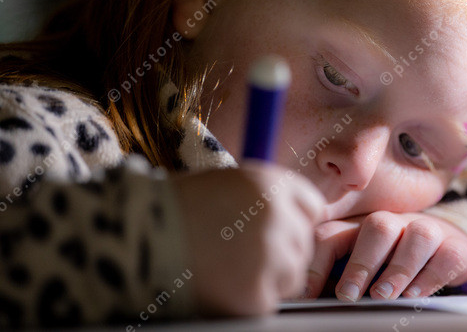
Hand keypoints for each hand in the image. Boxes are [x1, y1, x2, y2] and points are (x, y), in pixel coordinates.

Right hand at [172, 162, 324, 315]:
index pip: (313, 205)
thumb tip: (294, 216)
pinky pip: (270, 301)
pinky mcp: (256, 296)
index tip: (283, 228)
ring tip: (230, 267)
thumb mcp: (226, 184)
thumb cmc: (174, 209)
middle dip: (283, 250)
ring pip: (293, 275)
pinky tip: (222, 284)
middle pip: (305, 243)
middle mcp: (278, 217)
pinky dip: (250, 299)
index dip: (297, 218)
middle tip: (244, 252)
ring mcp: (270, 257)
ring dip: (270, 276)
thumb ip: (264, 198)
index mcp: (270, 184)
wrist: (132, 240)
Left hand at [306, 211, 466, 300]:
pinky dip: (429, 276)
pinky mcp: (454, 246)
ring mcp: (426, 230)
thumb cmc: (395, 261)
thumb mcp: (365, 266)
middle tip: (348, 294)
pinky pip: (445, 255)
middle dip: (361, 262)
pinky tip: (415, 295)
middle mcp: (394, 223)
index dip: (316, 263)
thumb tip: (312, 300)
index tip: (306, 296)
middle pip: (377, 226)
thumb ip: (342, 277)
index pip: (333, 234)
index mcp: (361, 226)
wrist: (448, 247)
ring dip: (398, 267)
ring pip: (416, 234)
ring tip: (383, 295)